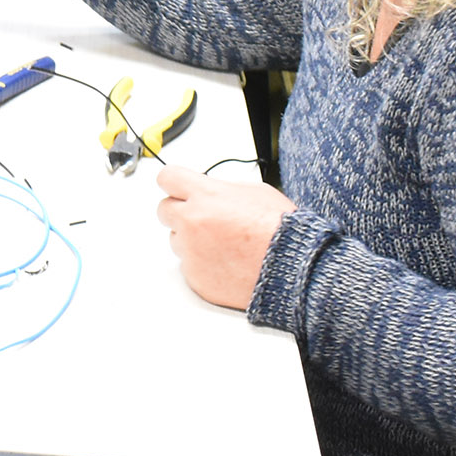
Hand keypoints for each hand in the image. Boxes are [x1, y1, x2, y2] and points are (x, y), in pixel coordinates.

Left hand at [154, 166, 296, 310]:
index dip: (174, 182)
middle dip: (181, 211)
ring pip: (176, 239)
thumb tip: (210, 191)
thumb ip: (222, 190)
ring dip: (191, 239)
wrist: (291, 269)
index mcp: (205, 196)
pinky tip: (226, 262)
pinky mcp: (195, 277)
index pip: (167, 178)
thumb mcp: (255, 192)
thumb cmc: (280, 232)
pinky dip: (202, 264)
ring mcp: (191, 252)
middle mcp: (192, 222)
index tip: (178, 187)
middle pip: (164, 209)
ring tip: (223, 244)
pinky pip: (189, 265)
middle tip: (202, 218)